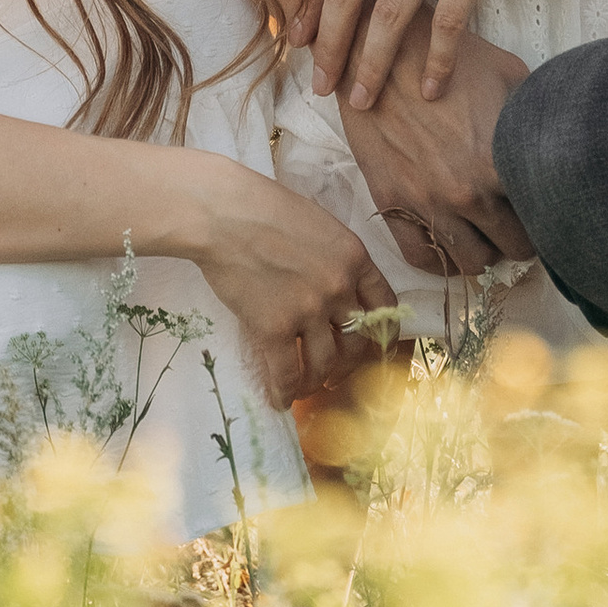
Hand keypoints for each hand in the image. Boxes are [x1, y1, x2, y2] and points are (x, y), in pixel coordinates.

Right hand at [180, 160, 401, 409]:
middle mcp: (339, 287)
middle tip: (334, 372)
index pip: (384, 305)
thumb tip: (335, 285)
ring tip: (306, 387)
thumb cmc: (264, 207)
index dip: (380, 332)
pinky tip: (279, 399)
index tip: (370, 344)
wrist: (223, 214)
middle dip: (347, 363)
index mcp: (355, 258)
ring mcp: (308, 310)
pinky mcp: (273, 328)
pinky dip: (285, 391)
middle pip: (357, 341)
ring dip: (316, 381)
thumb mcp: (318, 225)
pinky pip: (287, 372)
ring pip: (325, 362)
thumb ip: (334, 257)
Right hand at [336, 21, 536, 279]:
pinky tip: (454, 238)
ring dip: (486, 250)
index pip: (545, 218)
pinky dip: (443, 258)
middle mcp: (466, 192)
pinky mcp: (391, 204)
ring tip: (488, 230)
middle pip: (514, 248)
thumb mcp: (509, 75)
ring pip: (473, 263)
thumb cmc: (450, 58)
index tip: (549, 208)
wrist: (380, 52)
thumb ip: (539, 115)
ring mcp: (426, 203)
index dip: (552, 216)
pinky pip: (423, 259)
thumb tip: (564, 136)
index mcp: (501, 162)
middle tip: (520, 219)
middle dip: (523, 236)